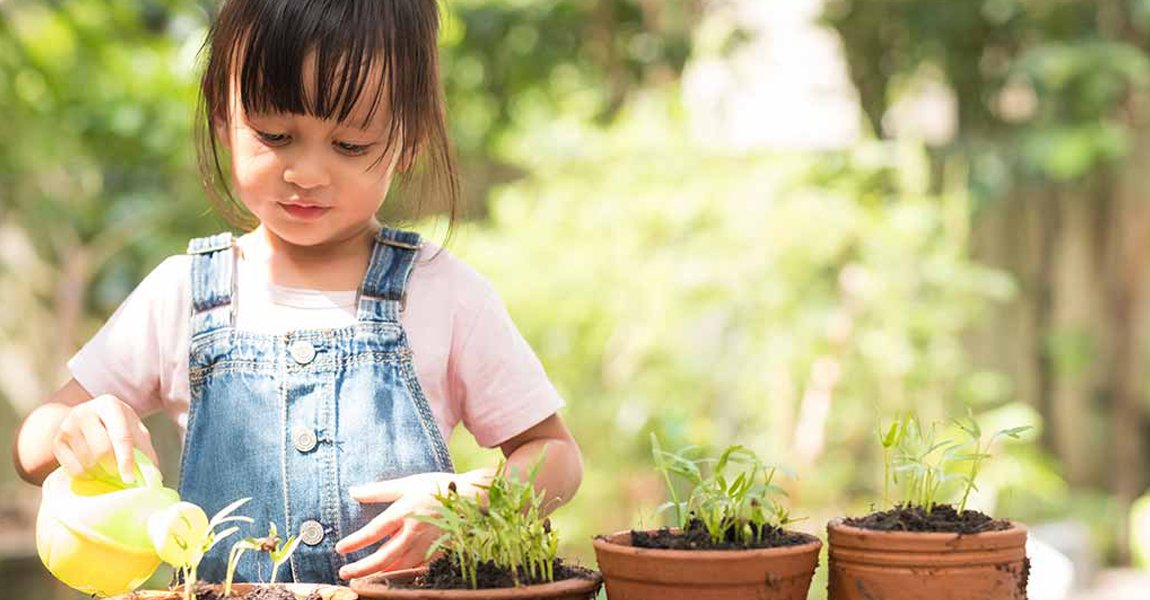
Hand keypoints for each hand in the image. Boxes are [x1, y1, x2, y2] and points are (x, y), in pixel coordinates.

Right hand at [53, 394, 156, 482]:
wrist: (89, 415)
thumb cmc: (117, 424)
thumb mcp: (135, 429)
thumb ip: (145, 449)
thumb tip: (154, 475)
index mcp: (109, 405)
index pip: (120, 437)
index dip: (126, 460)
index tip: (130, 479)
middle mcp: (85, 412)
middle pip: (102, 451)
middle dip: (113, 467)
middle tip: (119, 471)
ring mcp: (67, 426)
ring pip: (87, 461)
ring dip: (100, 472)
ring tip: (107, 468)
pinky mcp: (57, 441)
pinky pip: (73, 469)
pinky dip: (86, 475)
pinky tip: (93, 469)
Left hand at [335, 472, 466, 579]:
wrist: (473, 498)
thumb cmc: (439, 487)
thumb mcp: (408, 483)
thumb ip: (379, 490)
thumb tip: (353, 491)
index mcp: (404, 512)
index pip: (374, 531)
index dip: (356, 542)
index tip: (340, 549)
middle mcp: (414, 532)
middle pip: (384, 557)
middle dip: (362, 568)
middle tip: (345, 573)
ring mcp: (426, 545)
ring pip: (399, 567)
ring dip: (379, 575)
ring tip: (363, 578)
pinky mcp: (436, 553)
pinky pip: (415, 569)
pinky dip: (400, 574)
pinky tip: (390, 576)